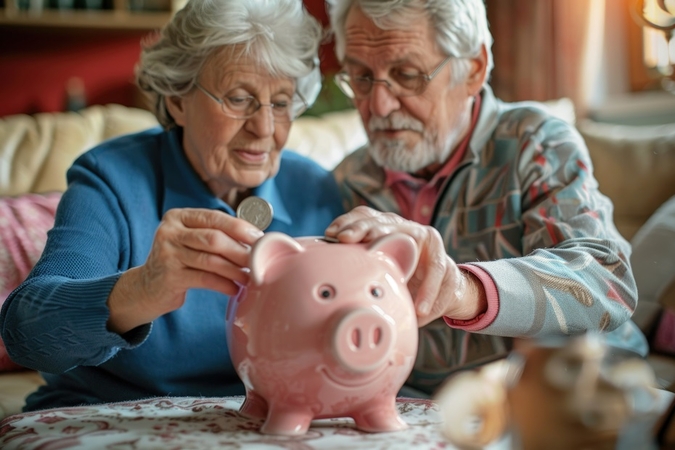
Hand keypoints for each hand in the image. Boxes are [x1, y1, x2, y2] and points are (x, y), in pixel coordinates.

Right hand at [107, 208, 263, 333]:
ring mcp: (167, 254)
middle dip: (240, 250)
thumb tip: (255, 238)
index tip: (259, 238)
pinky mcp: (169, 276)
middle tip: (259, 261)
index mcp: (178, 217)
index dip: (239, 228)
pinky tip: (234, 289)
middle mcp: (170, 231)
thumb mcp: (191, 241)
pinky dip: (223, 284)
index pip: (214, 218)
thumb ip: (215, 234)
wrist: (147, 287)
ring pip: (210, 260)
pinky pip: (204, 279)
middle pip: (213, 238)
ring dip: (235, 270)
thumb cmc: (179, 262)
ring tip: (250, 277)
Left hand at [325, 206, 485, 326]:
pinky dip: (429, 292)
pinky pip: (438, 272)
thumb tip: (325, 278)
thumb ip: (357, 269)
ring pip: (415, 239)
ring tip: (382, 271)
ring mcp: (427, 242)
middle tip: (346, 239)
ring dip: (404, 261)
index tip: (332, 234)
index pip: (365, 217)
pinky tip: (420, 309)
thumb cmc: (402, 277)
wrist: (441, 288)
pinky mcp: (445, 262)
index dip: (349, 222)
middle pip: (384, 222)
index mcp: (384, 228)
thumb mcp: (379, 273)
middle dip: (364, 229)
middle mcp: (405, 228)